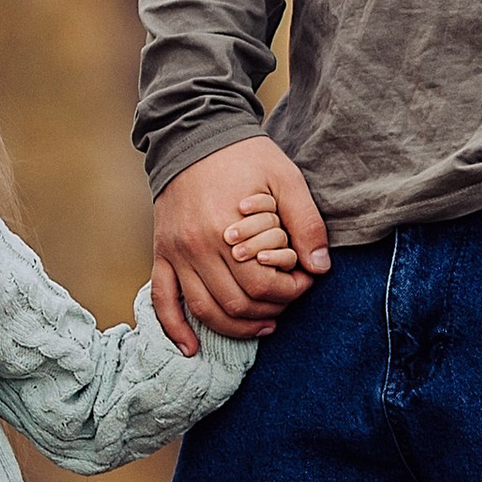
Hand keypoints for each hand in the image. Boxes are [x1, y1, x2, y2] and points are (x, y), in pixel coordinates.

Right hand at [152, 137, 329, 353]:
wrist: (194, 133)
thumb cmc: (244, 155)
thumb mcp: (285, 178)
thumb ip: (306, 223)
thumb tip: (319, 268)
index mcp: (227, 229)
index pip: (263, 285)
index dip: (291, 291)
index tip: (306, 281)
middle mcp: (197, 247)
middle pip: (238, 303)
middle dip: (271, 310)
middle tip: (289, 298)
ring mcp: (176, 253)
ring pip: (206, 311)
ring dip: (238, 328)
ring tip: (265, 326)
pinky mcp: (162, 253)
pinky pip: (162, 301)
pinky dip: (176, 329)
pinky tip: (193, 349)